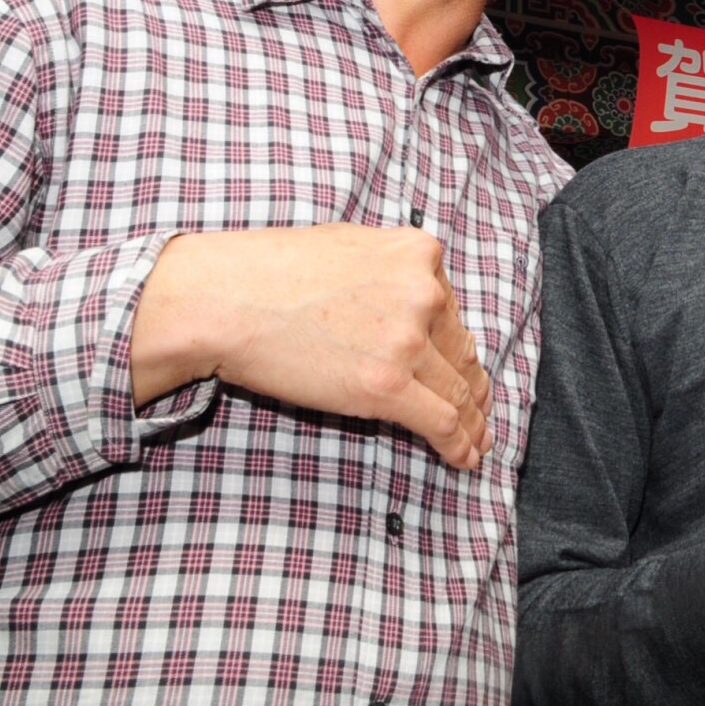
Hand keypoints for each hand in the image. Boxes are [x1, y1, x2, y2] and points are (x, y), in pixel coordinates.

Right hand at [130, 225, 491, 469]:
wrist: (224, 300)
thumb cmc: (268, 272)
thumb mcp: (350, 247)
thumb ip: (390, 272)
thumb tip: (410, 301)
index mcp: (419, 254)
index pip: (450, 311)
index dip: (456, 349)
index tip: (466, 371)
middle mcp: (424, 293)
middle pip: (460, 352)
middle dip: (472, 387)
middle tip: (480, 412)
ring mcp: (408, 340)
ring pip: (458, 391)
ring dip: (472, 422)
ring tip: (476, 442)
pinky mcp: (387, 385)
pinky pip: (441, 420)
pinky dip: (458, 443)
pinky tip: (463, 458)